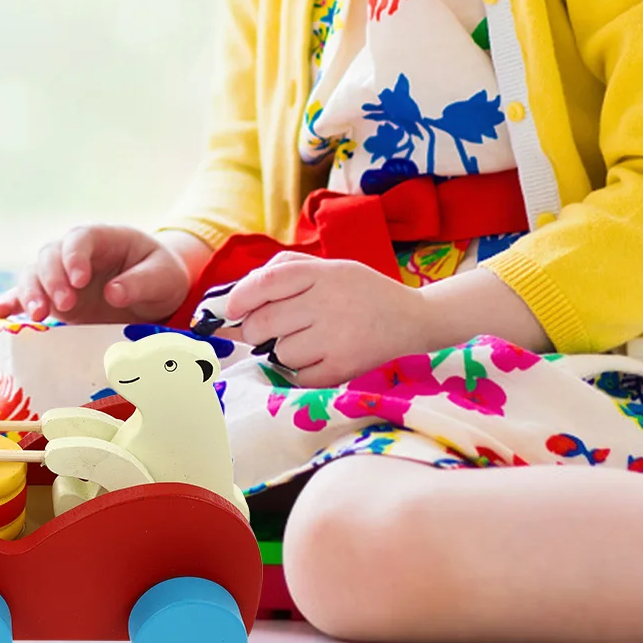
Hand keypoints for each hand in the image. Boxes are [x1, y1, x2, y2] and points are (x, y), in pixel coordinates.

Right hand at [0, 226, 190, 323]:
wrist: (155, 294)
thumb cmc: (161, 276)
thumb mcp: (163, 277)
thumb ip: (141, 282)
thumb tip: (113, 294)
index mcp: (102, 238)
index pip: (79, 238)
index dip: (74, 256)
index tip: (80, 280)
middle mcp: (74, 254)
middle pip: (50, 255)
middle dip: (52, 278)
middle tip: (64, 304)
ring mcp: (60, 277)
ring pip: (33, 274)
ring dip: (31, 293)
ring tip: (39, 315)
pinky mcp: (54, 300)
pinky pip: (25, 297)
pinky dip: (11, 304)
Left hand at [224, 253, 430, 387]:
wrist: (411, 318)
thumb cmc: (359, 290)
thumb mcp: (327, 266)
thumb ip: (283, 270)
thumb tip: (238, 294)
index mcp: (320, 273)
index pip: (265, 283)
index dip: (240, 297)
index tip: (231, 309)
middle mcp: (326, 304)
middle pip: (264, 322)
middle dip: (253, 330)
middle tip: (261, 330)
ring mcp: (335, 338)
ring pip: (280, 352)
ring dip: (280, 350)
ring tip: (301, 340)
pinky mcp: (343, 368)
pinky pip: (299, 376)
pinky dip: (298, 371)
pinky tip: (314, 358)